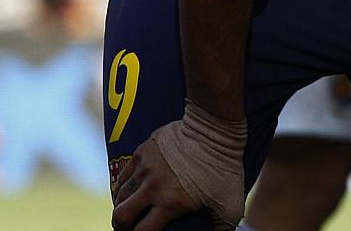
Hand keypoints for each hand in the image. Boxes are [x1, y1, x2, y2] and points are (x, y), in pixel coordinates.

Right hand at [111, 104, 245, 230]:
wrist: (215, 129)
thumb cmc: (224, 168)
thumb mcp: (230, 203)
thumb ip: (222, 225)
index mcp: (170, 203)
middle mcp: (152, 187)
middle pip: (121, 216)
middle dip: (121, 227)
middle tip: (126, 229)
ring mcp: (144, 168)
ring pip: (120, 195)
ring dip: (122, 206)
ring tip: (127, 211)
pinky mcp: (142, 151)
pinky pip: (123, 174)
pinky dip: (123, 186)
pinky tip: (128, 191)